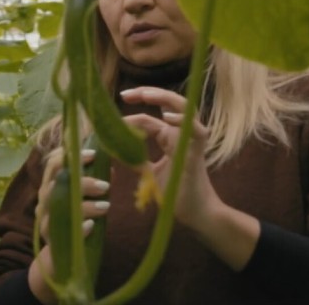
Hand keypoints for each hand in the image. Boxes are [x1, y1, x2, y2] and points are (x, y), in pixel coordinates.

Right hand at [29, 148, 110, 303]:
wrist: (60, 258)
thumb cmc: (74, 222)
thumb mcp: (82, 200)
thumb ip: (92, 184)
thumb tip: (111, 167)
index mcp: (50, 186)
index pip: (53, 163)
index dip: (71, 155)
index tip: (93, 155)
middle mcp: (44, 201)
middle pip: (56, 182)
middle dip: (82, 181)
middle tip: (106, 185)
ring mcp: (45, 221)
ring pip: (59, 206)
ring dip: (85, 204)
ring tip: (106, 205)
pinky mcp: (51, 240)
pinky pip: (62, 231)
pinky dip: (78, 227)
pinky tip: (91, 226)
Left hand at [120, 86, 217, 230]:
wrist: (195, 214)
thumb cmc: (175, 194)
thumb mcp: (148, 173)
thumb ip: (135, 159)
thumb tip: (114, 150)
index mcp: (169, 137)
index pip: (148, 117)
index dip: (129, 115)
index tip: (110, 120)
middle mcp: (181, 134)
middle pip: (167, 103)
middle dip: (146, 93)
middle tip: (124, 94)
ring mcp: (191, 141)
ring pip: (185, 108)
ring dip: (165, 98)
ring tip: (145, 94)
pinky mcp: (198, 152)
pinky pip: (197, 131)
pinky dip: (184, 121)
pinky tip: (167, 117)